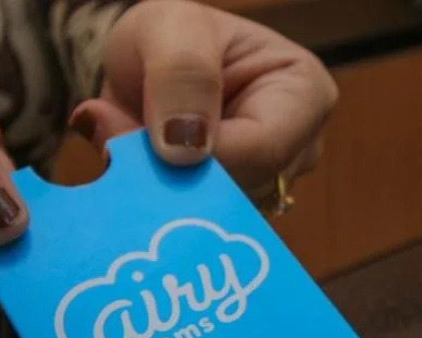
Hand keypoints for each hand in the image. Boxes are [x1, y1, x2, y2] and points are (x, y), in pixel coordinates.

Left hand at [70, 0, 337, 205]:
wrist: (147, 61)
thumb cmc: (171, 35)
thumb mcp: (171, 27)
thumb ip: (181, 74)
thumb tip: (185, 149)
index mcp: (305, 95)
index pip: (261, 151)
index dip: (197, 158)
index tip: (136, 140)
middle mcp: (297, 151)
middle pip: (240, 193)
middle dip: (171, 176)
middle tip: (116, 138)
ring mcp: (268, 186)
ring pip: (213, 216)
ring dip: (158, 190)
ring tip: (126, 143)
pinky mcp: (232, 210)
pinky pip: (194, 225)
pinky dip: (156, 202)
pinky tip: (135, 169)